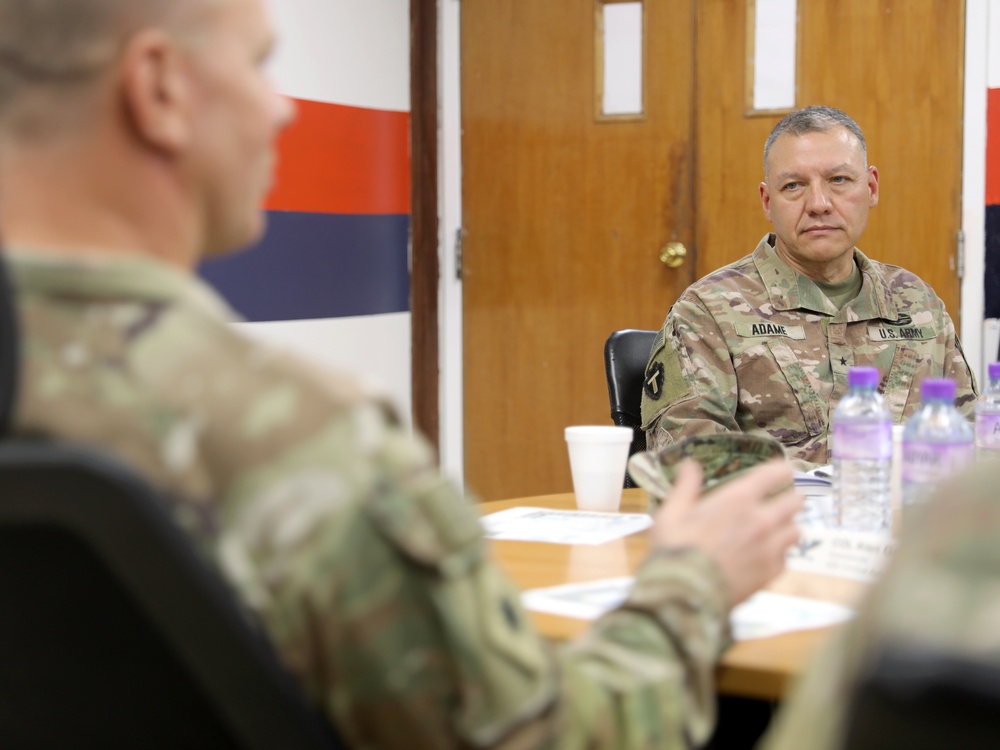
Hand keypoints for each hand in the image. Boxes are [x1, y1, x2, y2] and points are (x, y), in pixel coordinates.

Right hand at [650, 458, 802, 605]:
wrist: (685, 595)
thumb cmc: (674, 550)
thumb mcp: (671, 513)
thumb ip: (686, 487)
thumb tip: (690, 464)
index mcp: (738, 499)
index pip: (774, 474)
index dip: (782, 469)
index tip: (783, 469)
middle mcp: (761, 520)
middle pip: (795, 502)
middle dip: (790, 498)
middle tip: (781, 501)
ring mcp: (770, 548)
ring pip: (795, 530)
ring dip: (786, 527)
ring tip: (775, 530)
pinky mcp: (771, 573)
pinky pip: (786, 558)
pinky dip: (778, 554)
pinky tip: (763, 557)